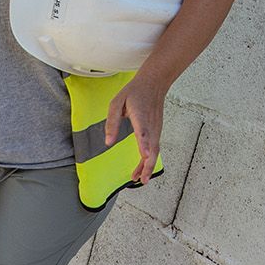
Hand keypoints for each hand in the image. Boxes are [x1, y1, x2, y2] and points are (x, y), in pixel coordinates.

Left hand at [104, 71, 165, 185]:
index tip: (144, 155)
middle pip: (152, 148)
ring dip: (147, 166)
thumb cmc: (134, 92)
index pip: (143, 132)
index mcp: (140, 116)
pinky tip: (142, 168)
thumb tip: (108, 142)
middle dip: (147, 165)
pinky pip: (154, 148)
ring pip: (154, 151)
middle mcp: (151, 125)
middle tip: (140, 180)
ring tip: (138, 180)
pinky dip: (149, 160)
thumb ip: (111, 122)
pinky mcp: (156, 131)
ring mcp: (156, 129)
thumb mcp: (117, 103)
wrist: (154, 83)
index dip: (144, 144)